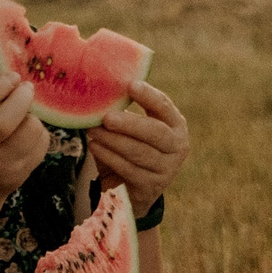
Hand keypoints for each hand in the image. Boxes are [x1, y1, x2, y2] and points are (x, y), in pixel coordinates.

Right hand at [0, 67, 50, 206]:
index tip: (10, 76)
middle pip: (2, 123)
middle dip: (20, 98)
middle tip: (27, 86)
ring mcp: (0, 165)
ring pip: (28, 133)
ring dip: (33, 115)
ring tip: (27, 109)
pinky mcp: (20, 174)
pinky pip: (41, 145)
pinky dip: (40, 131)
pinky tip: (30, 128)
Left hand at [87, 80, 188, 218]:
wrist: (138, 187)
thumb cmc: (135, 146)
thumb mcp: (137, 128)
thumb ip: (127, 111)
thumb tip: (102, 90)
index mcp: (176, 124)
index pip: (164, 106)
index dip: (148, 96)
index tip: (130, 85)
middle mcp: (177, 146)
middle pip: (155, 132)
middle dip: (129, 124)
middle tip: (106, 117)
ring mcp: (167, 168)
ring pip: (139, 152)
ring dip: (113, 141)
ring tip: (93, 131)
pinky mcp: (152, 186)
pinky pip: (129, 170)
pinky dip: (109, 157)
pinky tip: (95, 147)